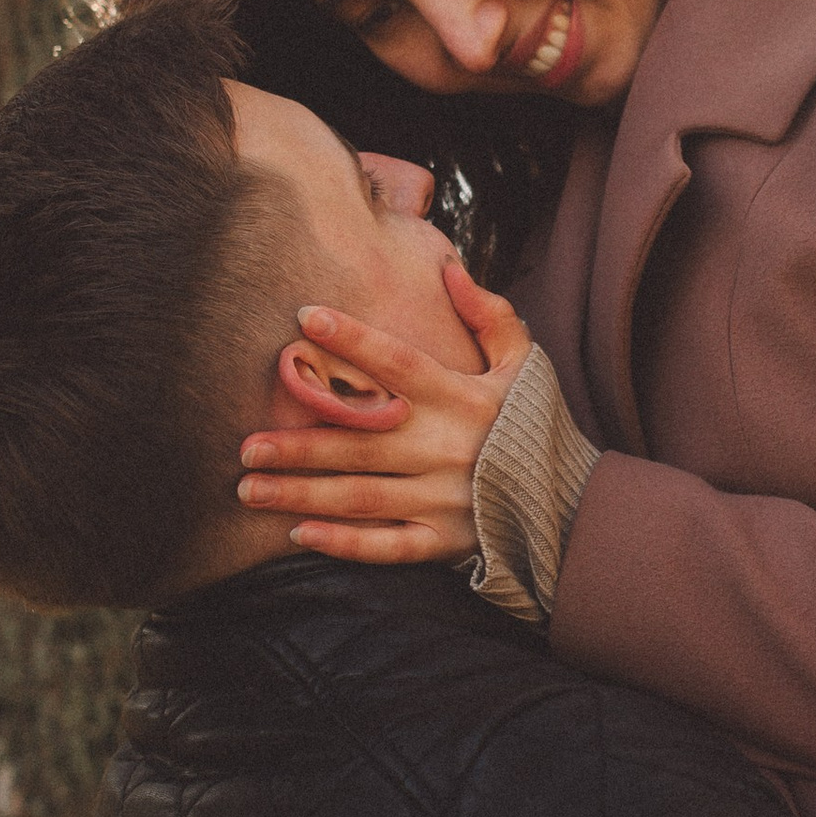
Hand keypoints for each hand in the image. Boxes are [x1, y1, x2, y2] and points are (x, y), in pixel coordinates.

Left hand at [237, 262, 531, 563]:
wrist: (570, 503)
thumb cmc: (533, 425)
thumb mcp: (524, 364)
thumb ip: (490, 316)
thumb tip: (449, 271)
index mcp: (460, 398)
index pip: (399, 363)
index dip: (354, 339)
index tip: (305, 318)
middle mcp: (444, 448)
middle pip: (359, 442)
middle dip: (298, 444)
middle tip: (244, 444)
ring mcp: (442, 499)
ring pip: (359, 495)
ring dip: (300, 492)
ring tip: (249, 487)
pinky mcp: (442, 540)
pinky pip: (386, 546)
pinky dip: (343, 544)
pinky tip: (299, 533)